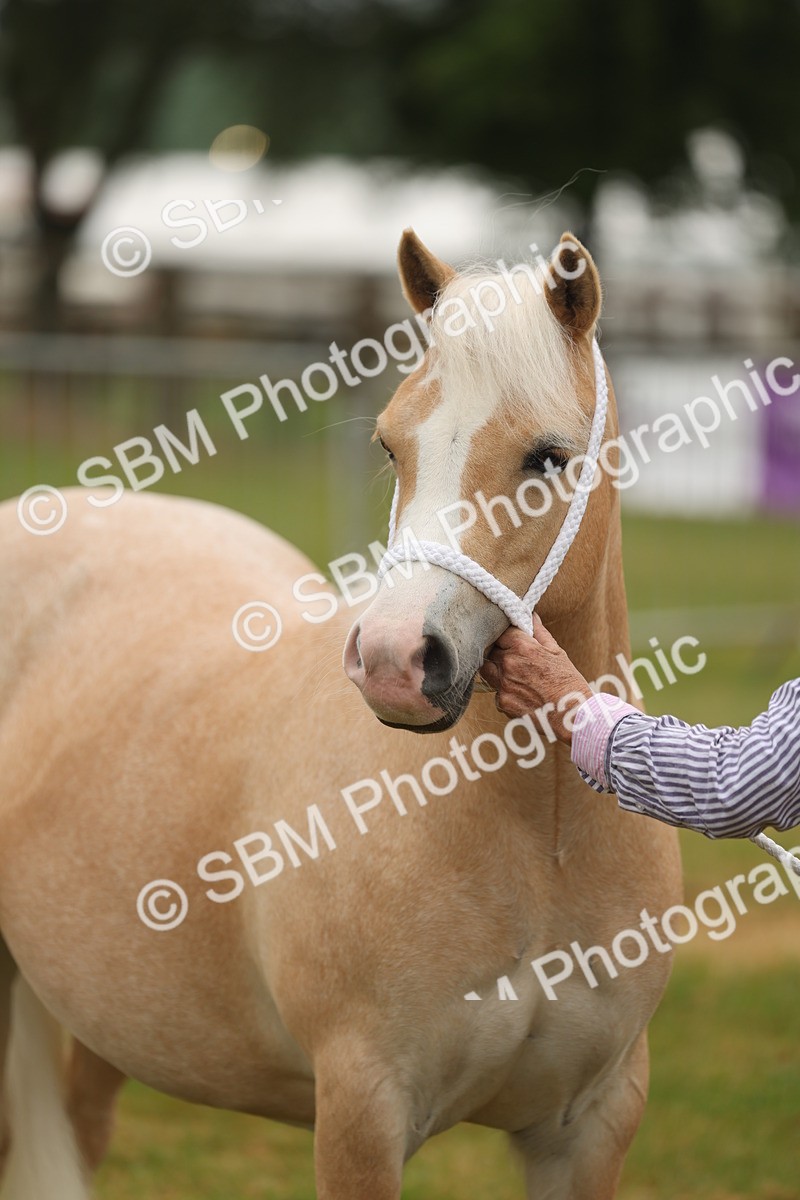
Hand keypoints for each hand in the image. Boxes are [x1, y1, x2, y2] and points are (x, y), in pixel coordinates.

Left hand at [479, 613, 593, 744]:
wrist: (573, 715)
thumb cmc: (568, 681)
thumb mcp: (556, 651)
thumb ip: (538, 632)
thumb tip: (530, 615)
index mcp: (522, 647)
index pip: (499, 632)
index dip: (504, 635)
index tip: (509, 639)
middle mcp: (509, 664)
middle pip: (490, 651)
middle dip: (498, 652)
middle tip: (512, 657)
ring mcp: (504, 684)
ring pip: (487, 671)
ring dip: (495, 670)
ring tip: (514, 675)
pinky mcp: (503, 703)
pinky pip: (495, 692)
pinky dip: (503, 692)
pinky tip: (520, 694)